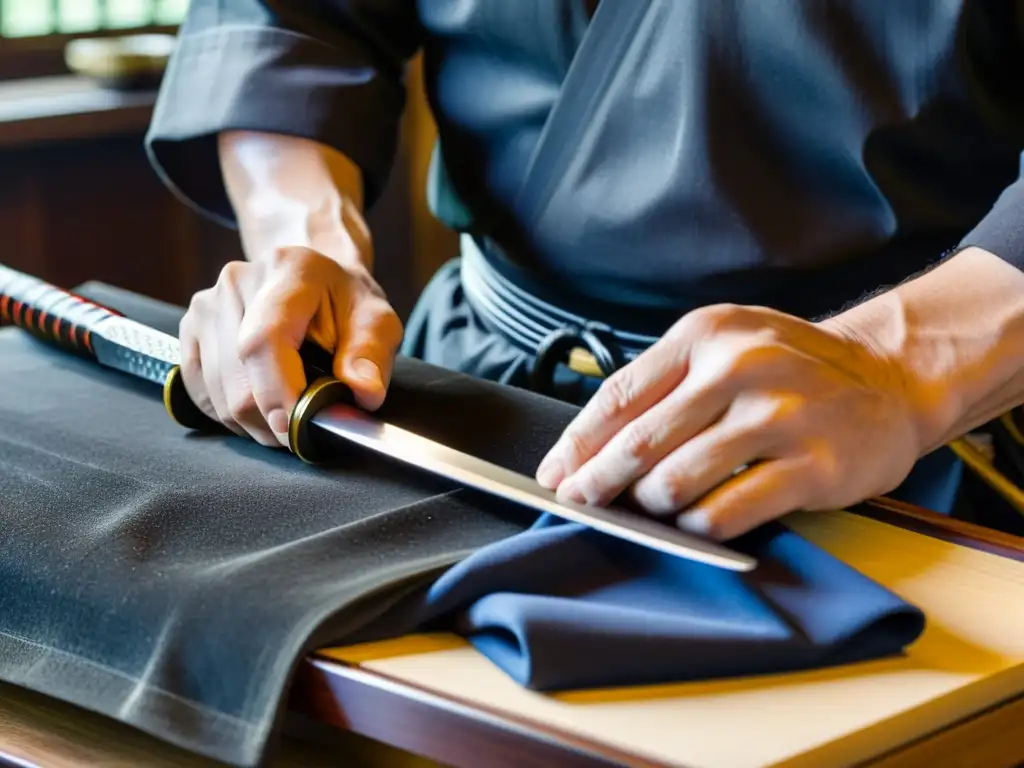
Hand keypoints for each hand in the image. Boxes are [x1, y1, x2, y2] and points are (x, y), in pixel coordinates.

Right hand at [178, 247, 402, 446]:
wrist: (315, 277)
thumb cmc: (346, 303)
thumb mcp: (377, 320)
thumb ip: (371, 354)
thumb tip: (364, 392)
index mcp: (289, 270)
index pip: (266, 339)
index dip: (276, 391)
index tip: (294, 429)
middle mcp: (238, 281)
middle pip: (238, 376)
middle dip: (271, 420)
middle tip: (302, 432)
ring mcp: (207, 303)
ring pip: (217, 393)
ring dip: (253, 423)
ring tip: (286, 418)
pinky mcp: (191, 327)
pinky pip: (201, 392)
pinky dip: (230, 414)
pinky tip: (260, 408)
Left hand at [535, 304, 926, 539]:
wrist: (887, 380)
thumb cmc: (789, 369)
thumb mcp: (725, 346)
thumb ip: (664, 386)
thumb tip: (591, 447)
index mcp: (706, 335)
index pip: (619, 396)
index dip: (577, 443)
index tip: (553, 474)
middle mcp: (739, 368)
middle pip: (639, 443)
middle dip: (596, 483)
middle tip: (577, 505)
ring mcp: (779, 417)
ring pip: (676, 483)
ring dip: (649, 508)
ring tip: (651, 511)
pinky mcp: (812, 467)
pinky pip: (727, 513)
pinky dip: (697, 528)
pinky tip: (695, 526)